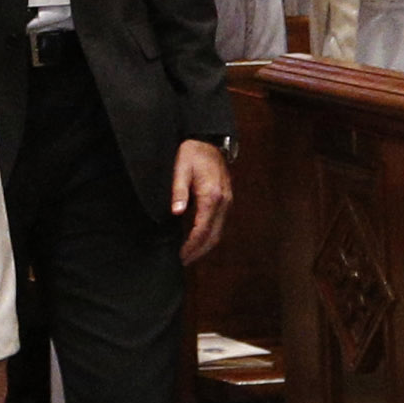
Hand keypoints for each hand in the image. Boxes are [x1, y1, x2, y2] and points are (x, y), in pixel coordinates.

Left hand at [171, 138, 233, 264]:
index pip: (203, 228)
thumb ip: (179, 191)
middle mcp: (224, 202)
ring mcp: (227, 202)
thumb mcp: (181, 168)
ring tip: (189, 256)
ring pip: (219, 232)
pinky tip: (198, 240)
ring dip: (205, 246)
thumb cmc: (193, 153)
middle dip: (199, 251)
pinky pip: (219, 224)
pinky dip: (210, 236)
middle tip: (183, 261)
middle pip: (214, 235)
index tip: (181, 255)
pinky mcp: (226, 201)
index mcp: (212, 195)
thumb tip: (176, 212)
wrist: (209, 141)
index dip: (192, 245)